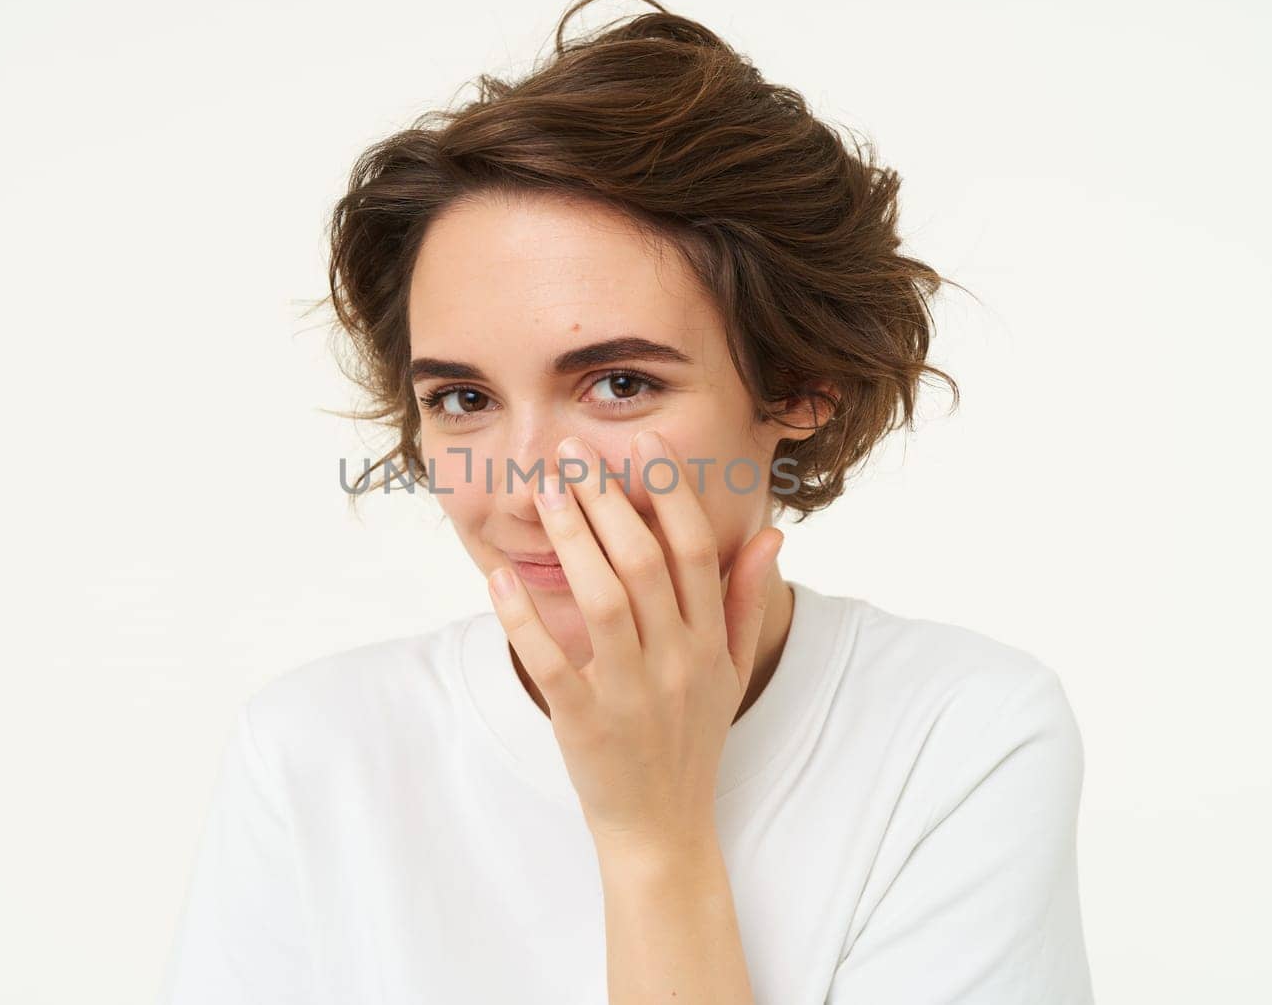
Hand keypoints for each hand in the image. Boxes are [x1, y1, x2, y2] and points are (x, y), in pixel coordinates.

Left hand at [485, 428, 784, 853]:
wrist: (664, 828)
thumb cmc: (692, 740)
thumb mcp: (730, 671)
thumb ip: (745, 600)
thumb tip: (772, 534)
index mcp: (708, 643)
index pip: (695, 552)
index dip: (671, 492)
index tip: (643, 442)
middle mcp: (676, 662)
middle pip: (644, 564)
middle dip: (608, 501)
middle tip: (571, 454)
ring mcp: (631, 695)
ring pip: (603, 603)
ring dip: (571, 541)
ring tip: (543, 492)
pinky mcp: (586, 726)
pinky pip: (551, 664)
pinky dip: (524, 620)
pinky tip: (499, 578)